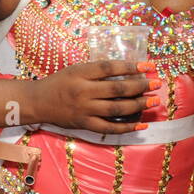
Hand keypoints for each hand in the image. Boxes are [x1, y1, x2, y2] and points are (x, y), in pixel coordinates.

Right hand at [29, 60, 155, 134]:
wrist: (37, 102)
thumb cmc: (58, 83)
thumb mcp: (74, 70)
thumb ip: (97, 71)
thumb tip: (128, 73)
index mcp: (79, 74)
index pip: (109, 68)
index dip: (131, 66)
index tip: (148, 66)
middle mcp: (82, 92)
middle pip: (117, 89)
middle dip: (140, 86)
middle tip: (156, 84)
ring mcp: (84, 109)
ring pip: (117, 109)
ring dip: (138, 105)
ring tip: (153, 101)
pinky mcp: (84, 124)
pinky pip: (109, 128)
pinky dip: (127, 128)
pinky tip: (142, 125)